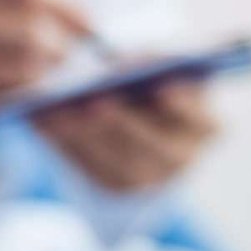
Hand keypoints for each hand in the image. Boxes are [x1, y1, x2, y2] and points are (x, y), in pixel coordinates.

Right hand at [0, 0, 91, 128]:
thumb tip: (55, 9)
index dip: (66, 4)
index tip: (87, 22)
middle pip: (31, 24)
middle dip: (66, 44)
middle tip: (80, 59)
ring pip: (23, 65)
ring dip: (50, 76)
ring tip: (60, 82)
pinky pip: (2, 99)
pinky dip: (25, 102)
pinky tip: (33, 104)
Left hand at [32, 80, 218, 191]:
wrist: (140, 117)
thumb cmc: (153, 78)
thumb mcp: (161, 65)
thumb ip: (153, 63)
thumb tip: (119, 64)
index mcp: (208, 126)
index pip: (201, 119)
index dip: (181, 104)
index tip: (161, 85)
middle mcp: (183, 157)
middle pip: (153, 146)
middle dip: (122, 122)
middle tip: (94, 99)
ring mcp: (150, 179)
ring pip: (116, 163)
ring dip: (83, 136)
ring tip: (57, 111)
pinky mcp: (115, 186)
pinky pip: (88, 170)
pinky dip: (64, 145)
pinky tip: (41, 123)